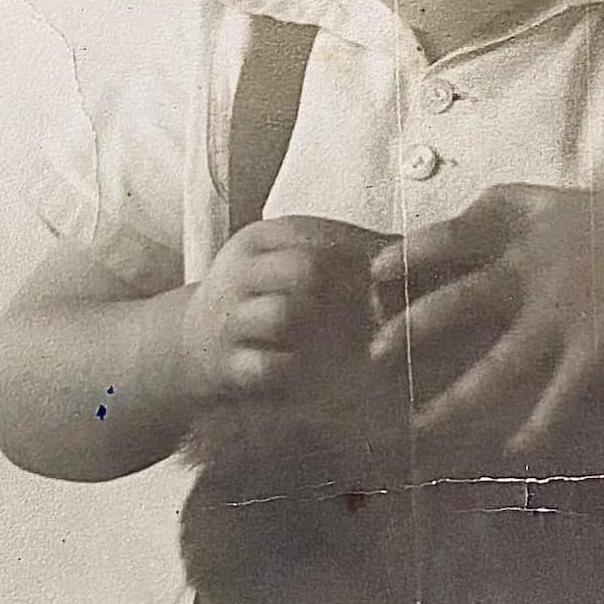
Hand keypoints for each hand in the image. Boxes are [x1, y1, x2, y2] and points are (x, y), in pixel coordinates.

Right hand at [180, 216, 384, 423]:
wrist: (189, 344)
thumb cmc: (261, 296)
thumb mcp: (284, 260)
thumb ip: (339, 251)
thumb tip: (414, 248)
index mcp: (261, 239)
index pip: (319, 232)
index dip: (362, 253)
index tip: (392, 275)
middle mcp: (242, 273)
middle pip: (307, 268)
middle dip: (345, 292)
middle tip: (371, 312)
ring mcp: (230, 320)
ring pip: (285, 315)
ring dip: (319, 332)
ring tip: (335, 341)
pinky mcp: (228, 365)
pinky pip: (269, 366)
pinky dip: (294, 370)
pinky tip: (305, 371)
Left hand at [369, 185, 603, 453]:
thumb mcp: (579, 214)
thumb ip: (525, 229)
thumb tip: (466, 256)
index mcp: (535, 222)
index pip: (455, 231)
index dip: (410, 251)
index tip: (374, 272)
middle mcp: (541, 264)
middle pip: (456, 299)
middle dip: (407, 330)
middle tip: (370, 355)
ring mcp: (568, 311)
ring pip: (493, 367)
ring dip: (453, 401)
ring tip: (419, 425)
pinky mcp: (598, 354)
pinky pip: (552, 403)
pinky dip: (531, 430)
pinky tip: (513, 449)